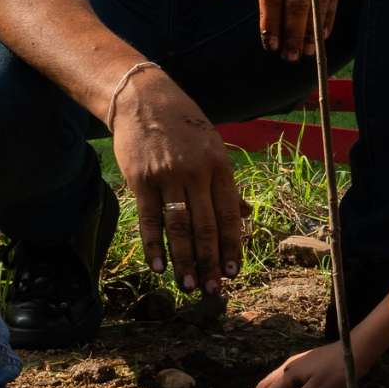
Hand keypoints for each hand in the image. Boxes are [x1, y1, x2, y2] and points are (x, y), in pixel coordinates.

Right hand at [109, 70, 247, 292]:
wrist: (141, 97)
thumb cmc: (182, 125)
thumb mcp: (213, 146)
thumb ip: (226, 184)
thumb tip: (247, 215)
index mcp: (219, 165)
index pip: (230, 215)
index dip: (232, 246)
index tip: (233, 272)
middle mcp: (196, 172)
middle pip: (206, 226)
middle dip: (210, 262)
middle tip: (213, 290)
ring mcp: (167, 176)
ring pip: (179, 227)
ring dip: (185, 261)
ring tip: (188, 285)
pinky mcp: (141, 179)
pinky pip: (150, 219)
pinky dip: (154, 245)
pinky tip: (159, 266)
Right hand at [249, 340, 355, 387]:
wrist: (355, 349)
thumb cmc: (338, 372)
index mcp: (290, 374)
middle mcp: (290, 367)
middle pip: (268, 383)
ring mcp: (298, 362)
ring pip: (275, 378)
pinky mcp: (306, 362)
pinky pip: (284, 376)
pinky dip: (277, 385)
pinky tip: (283, 387)